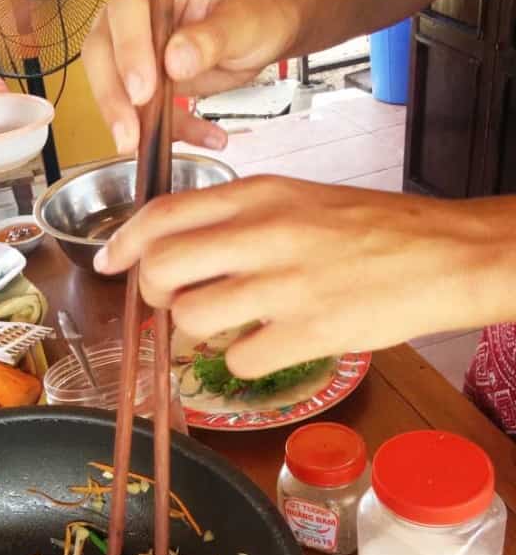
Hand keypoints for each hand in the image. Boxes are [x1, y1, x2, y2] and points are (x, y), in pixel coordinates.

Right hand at [83, 0, 298, 154]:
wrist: (267, 30)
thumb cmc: (258, 12)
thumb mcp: (245, 20)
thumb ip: (212, 38)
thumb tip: (174, 61)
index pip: (128, 6)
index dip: (129, 48)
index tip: (142, 89)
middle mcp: (137, 8)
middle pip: (103, 47)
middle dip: (112, 93)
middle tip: (128, 131)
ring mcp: (135, 43)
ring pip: (109, 80)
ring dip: (122, 117)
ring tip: (140, 146)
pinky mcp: (143, 76)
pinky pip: (137, 106)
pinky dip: (160, 128)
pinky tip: (198, 137)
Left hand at [93, 177, 514, 377]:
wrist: (444, 254)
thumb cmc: (371, 226)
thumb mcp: (297, 198)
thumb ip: (236, 217)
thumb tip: (176, 247)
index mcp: (258, 195)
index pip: (162, 214)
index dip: (124, 243)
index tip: (110, 264)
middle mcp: (264, 235)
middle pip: (162, 270)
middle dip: (155, 295)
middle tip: (175, 303)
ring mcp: (285, 286)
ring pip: (192, 319)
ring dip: (196, 332)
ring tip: (228, 325)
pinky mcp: (308, 333)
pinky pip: (238, 359)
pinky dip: (243, 360)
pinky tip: (269, 344)